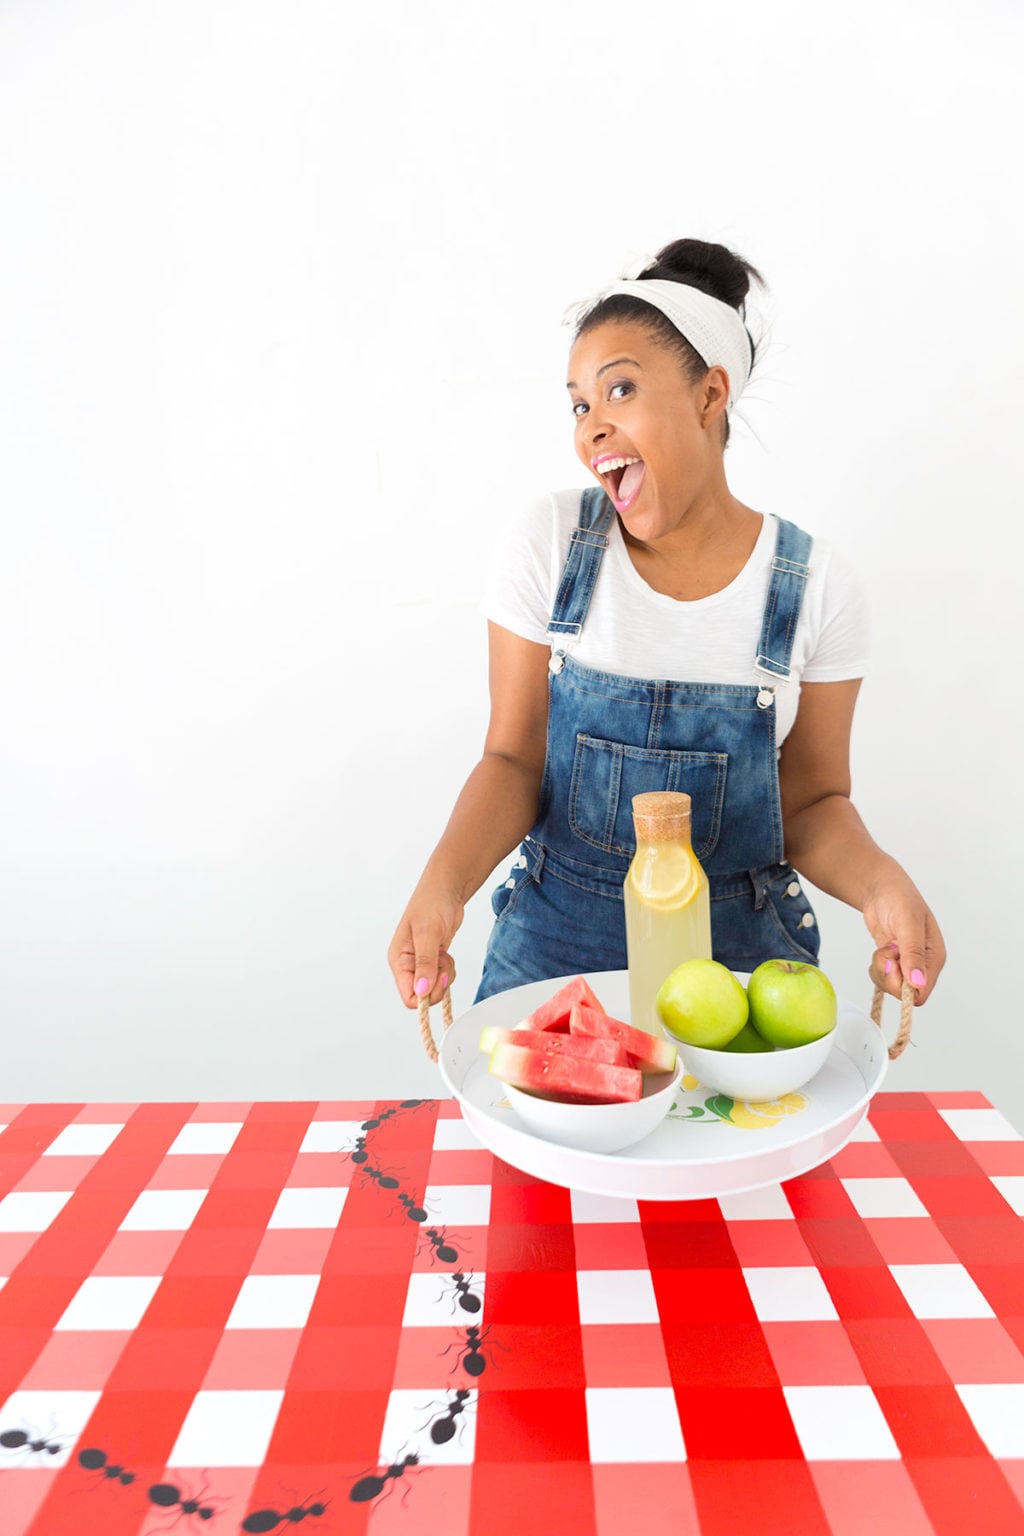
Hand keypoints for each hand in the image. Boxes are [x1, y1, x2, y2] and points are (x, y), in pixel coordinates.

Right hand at [388, 884, 464, 1009]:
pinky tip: (446, 952)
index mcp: (398, 960)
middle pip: (423, 996)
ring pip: (434, 988)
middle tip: (444, 962)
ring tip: (444, 954)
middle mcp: (407, 965)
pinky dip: (448, 969)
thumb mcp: (428, 932)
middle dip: (438, 983)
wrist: (447, 889)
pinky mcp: (433, 961)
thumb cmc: (432, 903)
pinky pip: (442, 978)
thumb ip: (425, 963)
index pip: (408, 996)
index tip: (438, 977)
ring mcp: (420, 963)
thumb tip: (422, 991)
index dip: (426, 995)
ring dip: (445, 975)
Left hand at [863, 867, 945, 1005]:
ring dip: (881, 969)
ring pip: (892, 987)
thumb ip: (913, 954)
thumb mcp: (907, 923)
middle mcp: (923, 965)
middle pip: (904, 993)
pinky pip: (884, 978)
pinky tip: (881, 950)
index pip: (922, 992)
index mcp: (934, 957)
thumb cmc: (899, 898)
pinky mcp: (894, 962)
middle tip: (886, 951)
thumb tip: (918, 983)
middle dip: (889, 975)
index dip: (903, 986)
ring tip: (885, 947)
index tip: (892, 963)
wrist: (880, 887)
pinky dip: (876, 968)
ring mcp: (908, 964)